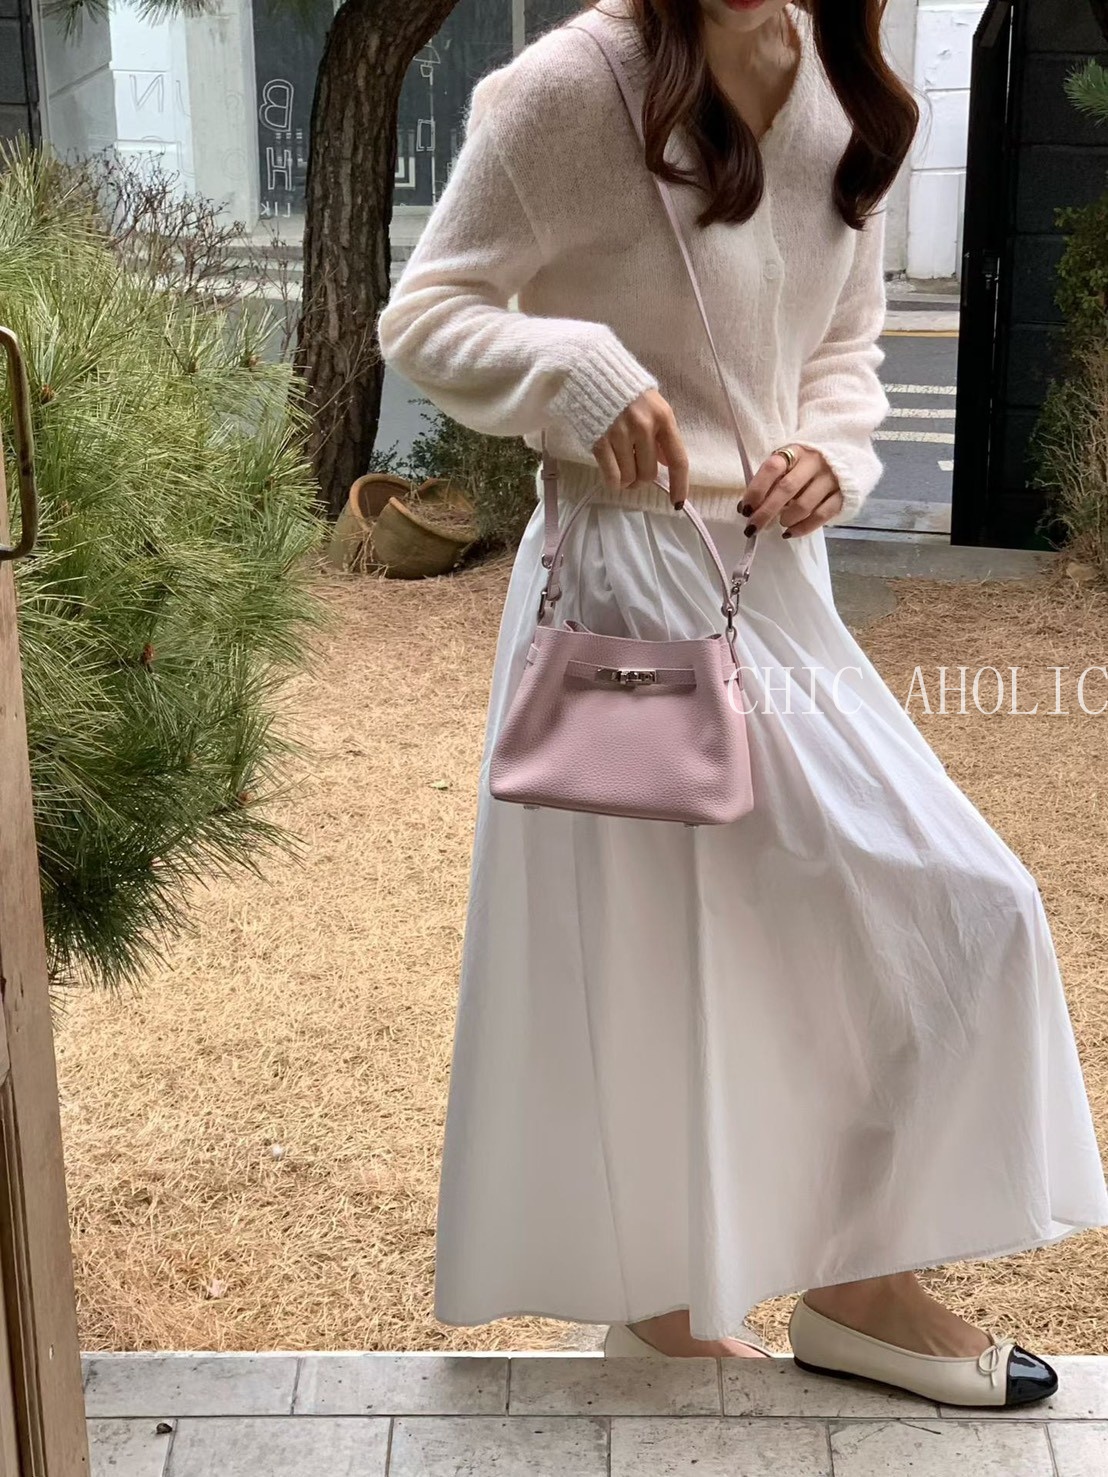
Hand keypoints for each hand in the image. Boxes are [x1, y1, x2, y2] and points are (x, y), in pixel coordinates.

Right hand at [592, 390, 689, 507]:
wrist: (590, 370)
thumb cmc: (624, 389)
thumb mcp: (653, 405)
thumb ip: (662, 433)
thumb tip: (669, 462)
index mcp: (663, 418)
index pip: (678, 459)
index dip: (679, 485)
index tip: (677, 502)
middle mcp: (644, 427)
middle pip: (649, 473)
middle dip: (643, 479)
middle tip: (636, 473)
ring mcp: (620, 434)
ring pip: (629, 477)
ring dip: (627, 481)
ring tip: (623, 469)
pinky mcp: (599, 441)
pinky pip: (611, 476)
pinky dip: (613, 482)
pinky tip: (613, 476)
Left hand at [742, 445, 842, 537]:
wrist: (845, 459)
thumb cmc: (806, 467)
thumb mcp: (788, 465)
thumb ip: (770, 482)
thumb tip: (746, 508)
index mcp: (795, 451)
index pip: (772, 468)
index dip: (756, 489)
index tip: (745, 509)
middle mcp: (814, 462)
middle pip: (786, 489)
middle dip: (766, 512)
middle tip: (753, 527)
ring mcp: (830, 478)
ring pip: (804, 505)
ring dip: (786, 519)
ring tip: (781, 523)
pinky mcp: (842, 495)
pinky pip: (821, 516)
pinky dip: (803, 528)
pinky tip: (790, 532)